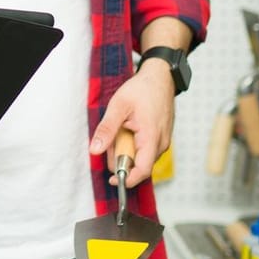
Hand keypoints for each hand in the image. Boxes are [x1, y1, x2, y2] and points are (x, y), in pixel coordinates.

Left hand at [89, 61, 175, 186]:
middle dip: (121, 156)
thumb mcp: (118, 106)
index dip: (126, 179)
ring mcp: (163, 141)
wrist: (160, 77)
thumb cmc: (142, 89)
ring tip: (123, 126)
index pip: (142, 171)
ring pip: (141, 157)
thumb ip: (106, 129)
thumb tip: (94, 150)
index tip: (112, 180)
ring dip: (127, 148)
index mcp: (152, 138)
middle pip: (138, 164)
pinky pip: (145, 149)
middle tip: (113, 136)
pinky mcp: (162, 138)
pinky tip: (130, 127)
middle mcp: (161, 144)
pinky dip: (134, 143)